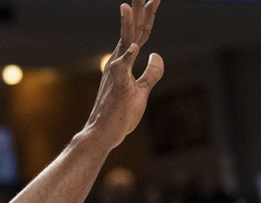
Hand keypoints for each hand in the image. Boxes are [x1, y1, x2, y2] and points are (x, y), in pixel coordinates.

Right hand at [86, 0, 164, 149]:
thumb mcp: (142, 90)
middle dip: (139, 9)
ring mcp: (116, 72)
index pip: (141, 32)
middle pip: (133, 30)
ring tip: (130, 5)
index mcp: (125, 60)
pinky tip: (135, 46)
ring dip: (128, 24)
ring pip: (124, 43)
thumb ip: (151, 72)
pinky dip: (128, 57)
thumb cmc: (121, 112)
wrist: (105, 132)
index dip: (148, 15)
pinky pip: (122, 70)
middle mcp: (119, 60)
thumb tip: (156, 55)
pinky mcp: (118, 87)